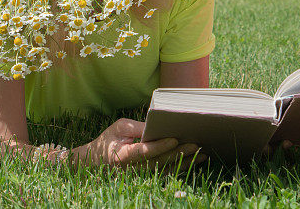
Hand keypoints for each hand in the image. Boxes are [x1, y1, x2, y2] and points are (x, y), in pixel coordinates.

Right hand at [74, 118, 202, 169]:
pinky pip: (167, 173)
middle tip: (195, 144)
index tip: (174, 139)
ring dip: (185, 162)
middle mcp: (133, 168)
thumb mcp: (119, 127)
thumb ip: (138, 127)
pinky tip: (196, 160)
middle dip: (178, 153)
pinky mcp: (147, 176)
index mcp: (123, 155)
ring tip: (202, 153)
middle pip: (159, 161)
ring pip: (166, 169)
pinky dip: (182, 167)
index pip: (144, 151)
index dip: (160, 146)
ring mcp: (140, 175)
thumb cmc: (109, 140)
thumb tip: (157, 124)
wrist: (97, 161)